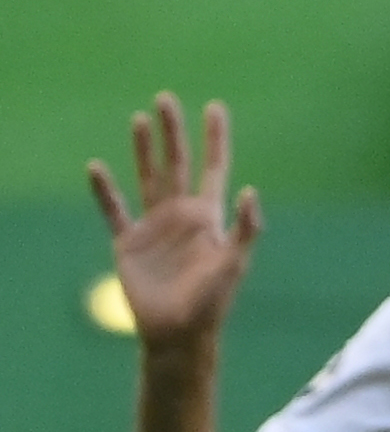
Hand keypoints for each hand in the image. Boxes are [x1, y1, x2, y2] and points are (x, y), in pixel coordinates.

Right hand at [89, 92, 261, 350]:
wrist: (178, 333)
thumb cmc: (211, 302)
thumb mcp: (234, 264)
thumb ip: (245, 229)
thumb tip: (250, 191)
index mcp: (208, 217)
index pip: (214, 168)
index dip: (216, 139)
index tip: (215, 108)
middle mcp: (181, 216)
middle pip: (177, 163)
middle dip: (173, 132)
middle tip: (166, 98)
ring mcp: (154, 228)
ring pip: (147, 177)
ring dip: (143, 149)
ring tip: (139, 118)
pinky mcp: (128, 244)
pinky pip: (113, 211)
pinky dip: (104, 191)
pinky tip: (96, 167)